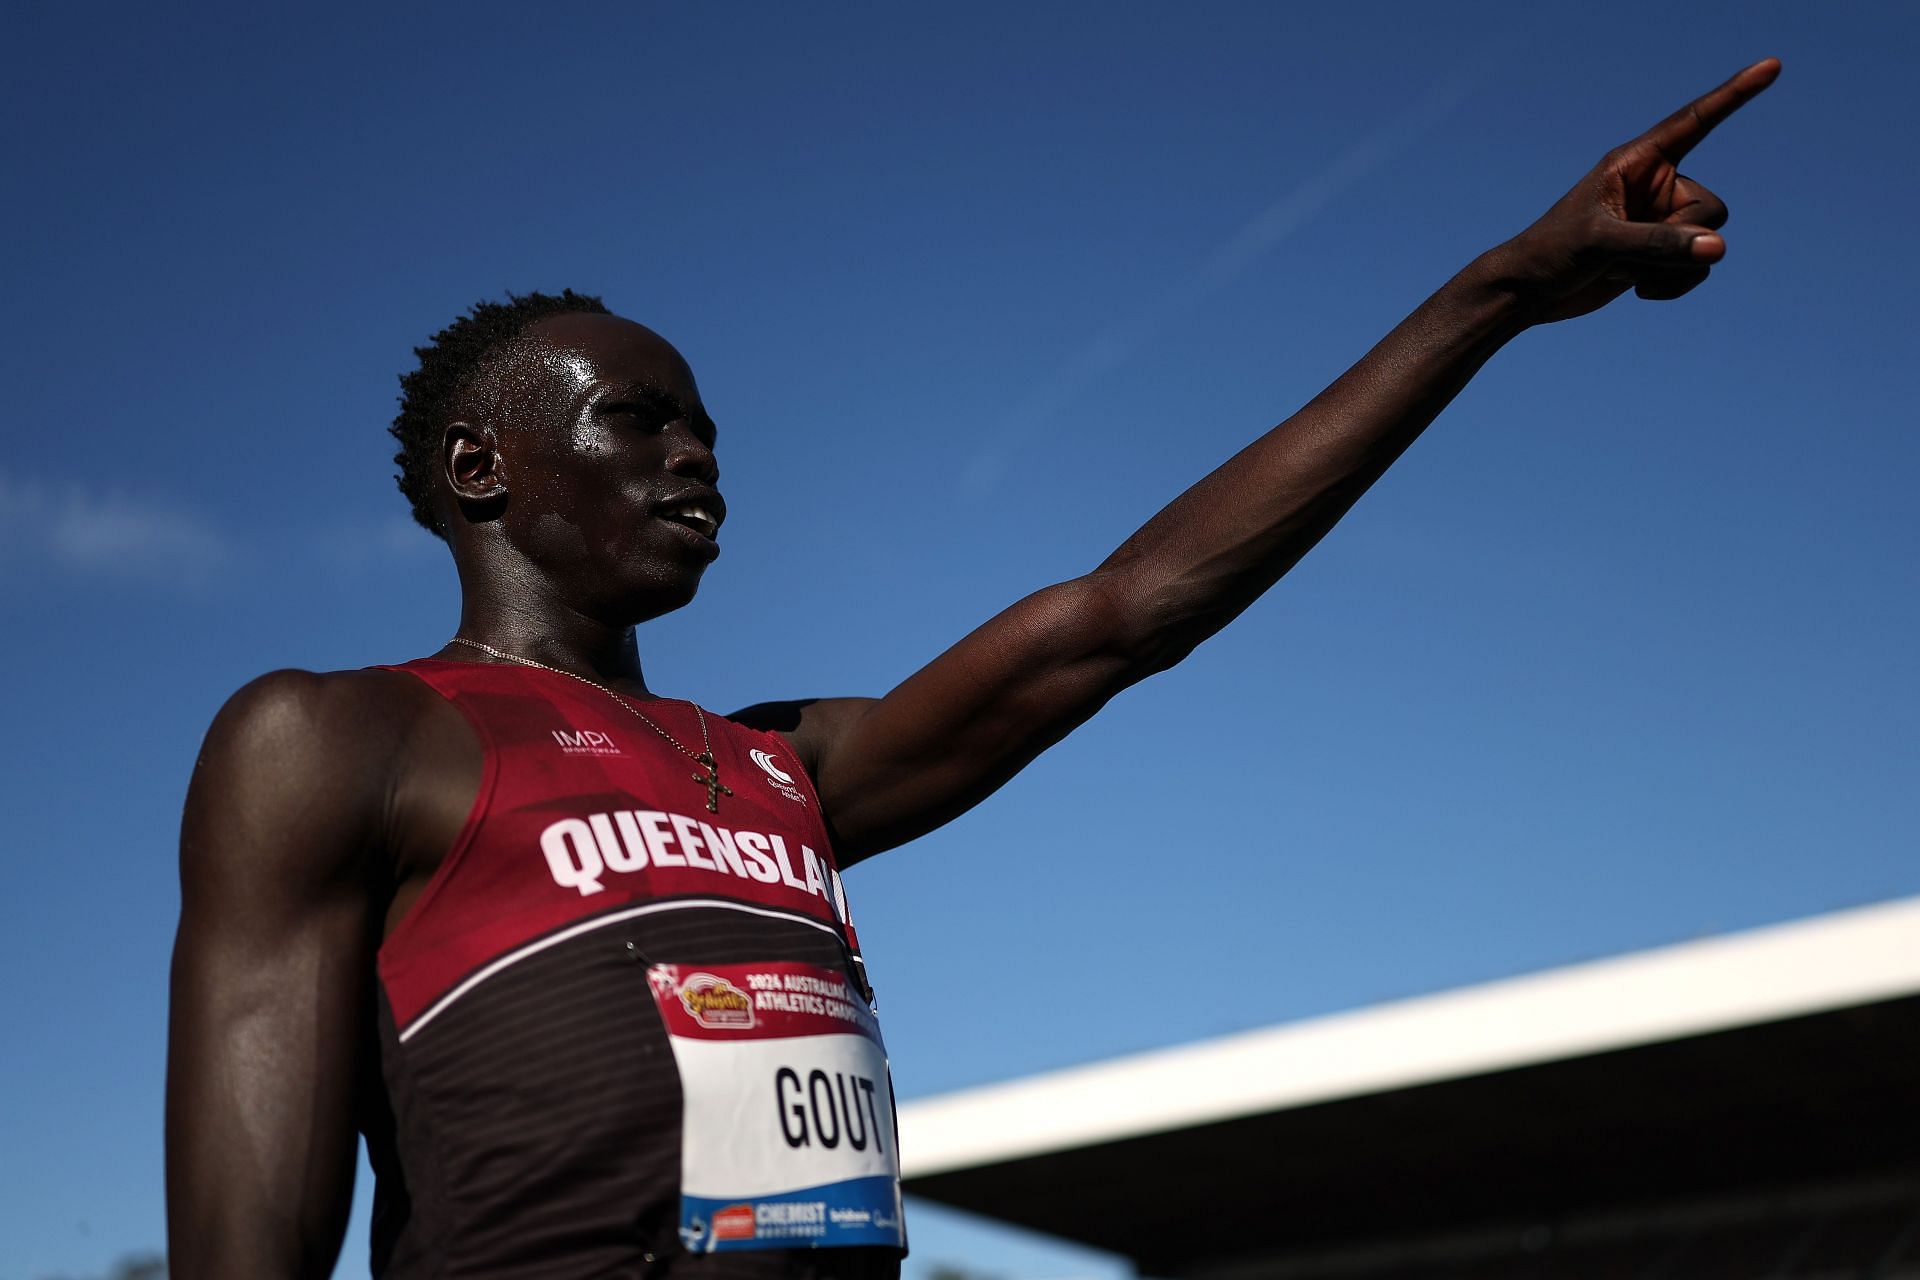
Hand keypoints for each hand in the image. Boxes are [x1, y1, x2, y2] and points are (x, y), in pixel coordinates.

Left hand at [1492, 58, 1779, 324]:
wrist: (1528, 294)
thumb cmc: (1552, 254)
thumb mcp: (1602, 244)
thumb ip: (1659, 244)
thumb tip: (1717, 249)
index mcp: (1636, 163)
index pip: (1694, 122)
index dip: (1734, 95)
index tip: (1772, 66)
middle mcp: (1655, 186)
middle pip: (1710, 209)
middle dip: (1678, 239)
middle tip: (1626, 254)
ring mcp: (1660, 220)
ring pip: (1707, 243)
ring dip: (1673, 268)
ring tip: (1622, 271)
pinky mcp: (1660, 252)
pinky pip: (1697, 266)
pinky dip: (1675, 283)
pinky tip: (1638, 290)